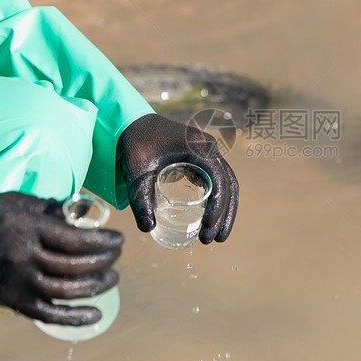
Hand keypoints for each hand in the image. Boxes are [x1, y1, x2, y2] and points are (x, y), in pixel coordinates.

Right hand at [0, 192, 121, 325]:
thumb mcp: (15, 200)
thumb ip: (49, 208)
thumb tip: (81, 214)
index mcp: (29, 229)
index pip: (77, 239)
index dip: (104, 241)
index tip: (119, 239)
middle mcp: (25, 257)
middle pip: (77, 265)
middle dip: (105, 262)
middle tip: (117, 256)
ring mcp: (18, 282)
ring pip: (67, 291)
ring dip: (97, 287)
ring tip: (112, 278)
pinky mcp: (11, 300)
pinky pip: (48, 314)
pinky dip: (74, 318)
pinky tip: (96, 314)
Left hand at [117, 113, 238, 242]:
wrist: (131, 120)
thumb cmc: (135, 142)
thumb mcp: (136, 171)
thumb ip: (140, 199)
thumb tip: (147, 229)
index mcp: (199, 147)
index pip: (220, 179)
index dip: (218, 206)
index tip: (207, 228)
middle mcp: (209, 148)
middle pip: (229, 184)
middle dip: (225, 214)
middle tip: (213, 240)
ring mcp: (207, 152)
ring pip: (227, 183)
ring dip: (225, 210)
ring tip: (216, 237)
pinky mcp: (201, 158)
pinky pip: (217, 180)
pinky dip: (217, 200)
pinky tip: (209, 220)